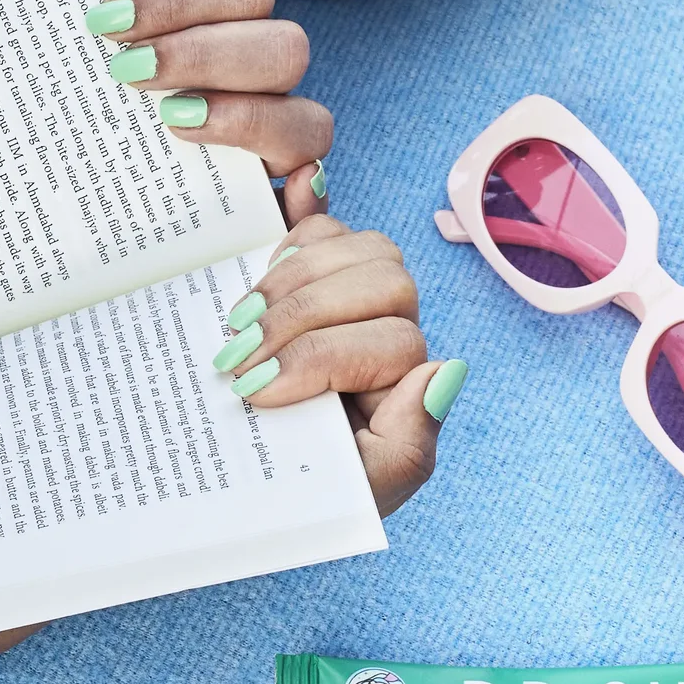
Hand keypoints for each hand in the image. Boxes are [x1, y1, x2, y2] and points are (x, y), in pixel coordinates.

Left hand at [87, 0, 327, 198]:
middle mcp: (258, 66)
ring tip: (168, 120)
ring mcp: (265, 131)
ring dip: (244, 119)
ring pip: (307, 122)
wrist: (19, 110)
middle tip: (125, 68)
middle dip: (205, 55)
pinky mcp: (253, 193)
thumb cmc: (80, 26)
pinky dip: (304, 196)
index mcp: (228, 7)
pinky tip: (275, 196)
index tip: (106, 17)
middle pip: (284, 49)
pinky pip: (307, 192)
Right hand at [227, 214, 451, 515]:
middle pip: (383, 280)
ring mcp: (351, 294)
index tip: (255, 392)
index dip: (320, 357)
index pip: (393, 341)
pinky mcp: (308, 272)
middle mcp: (390, 326)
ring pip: (356, 244)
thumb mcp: (364, 491)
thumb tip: (445, 369)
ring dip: (293, 275)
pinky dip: (306, 208)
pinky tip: (295, 190)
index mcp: (407, 378)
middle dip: (303, 312)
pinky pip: (320, 224)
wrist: (255, 490)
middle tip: (239, 352)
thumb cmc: (315, 492)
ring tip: (238, 319)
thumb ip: (411, 444)